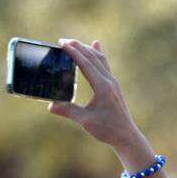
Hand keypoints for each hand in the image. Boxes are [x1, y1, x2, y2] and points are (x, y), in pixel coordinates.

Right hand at [47, 39, 153, 163]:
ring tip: (74, 43)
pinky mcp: (114, 86)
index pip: (85, 64)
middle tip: (62, 41)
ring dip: (86, 49)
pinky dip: (98, 53)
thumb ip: (68, 111)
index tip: (61, 43)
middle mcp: (109, 81)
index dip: (73, 52)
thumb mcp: (85, 121)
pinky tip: (96, 45)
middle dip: (77, 47)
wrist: (126, 136)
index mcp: (102, 87)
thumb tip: (50, 105)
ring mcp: (113, 82)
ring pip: (99, 59)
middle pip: (92, 57)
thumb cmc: (107, 129)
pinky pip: (105, 64)